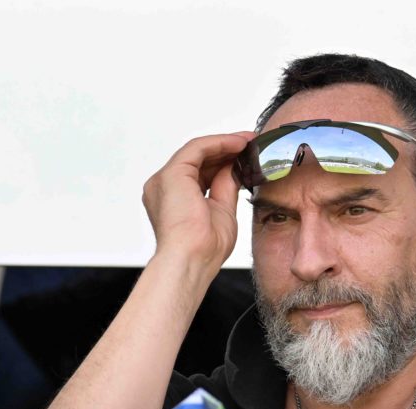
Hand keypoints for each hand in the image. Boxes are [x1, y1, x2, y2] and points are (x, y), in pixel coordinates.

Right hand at [142, 132, 255, 265]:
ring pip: (198, 151)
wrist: (193, 260)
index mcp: (174, 199)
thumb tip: (234, 168)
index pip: (200, 173)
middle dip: (226, 150)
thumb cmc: (205, 248)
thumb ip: (226, 187)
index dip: (224, 162)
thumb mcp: (223, 210)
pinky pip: (198, 148)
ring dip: (225, 143)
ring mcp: (165, 179)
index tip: (246, 156)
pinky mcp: (172, 174)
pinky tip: (239, 143)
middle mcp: (164, 187)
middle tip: (251, 144)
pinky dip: (220, 143)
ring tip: (248, 141)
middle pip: (198, 160)